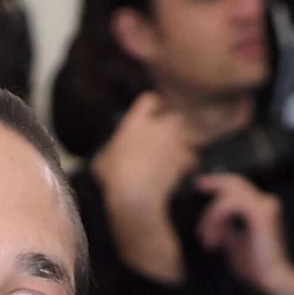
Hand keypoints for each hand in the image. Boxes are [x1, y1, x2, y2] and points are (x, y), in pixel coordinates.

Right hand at [90, 92, 197, 218]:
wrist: (136, 195)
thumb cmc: (114, 176)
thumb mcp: (102, 160)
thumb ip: (110, 149)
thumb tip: (110, 152)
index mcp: (136, 122)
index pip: (149, 100)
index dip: (152, 105)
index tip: (152, 112)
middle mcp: (158, 127)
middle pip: (174, 115)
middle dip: (172, 123)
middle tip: (166, 134)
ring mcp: (174, 142)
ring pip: (187, 134)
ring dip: (183, 141)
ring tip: (175, 151)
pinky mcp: (183, 159)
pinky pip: (192, 156)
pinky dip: (188, 161)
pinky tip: (182, 168)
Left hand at [192, 173, 293, 294]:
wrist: (271, 280)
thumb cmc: (255, 267)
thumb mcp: (233, 243)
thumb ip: (225, 228)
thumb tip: (212, 220)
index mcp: (262, 209)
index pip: (239, 188)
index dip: (220, 183)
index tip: (201, 185)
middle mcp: (266, 204)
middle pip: (236, 182)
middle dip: (214, 183)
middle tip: (198, 186)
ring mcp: (265, 206)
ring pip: (228, 196)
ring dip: (211, 217)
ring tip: (207, 241)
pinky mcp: (261, 213)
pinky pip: (230, 205)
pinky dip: (217, 220)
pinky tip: (214, 241)